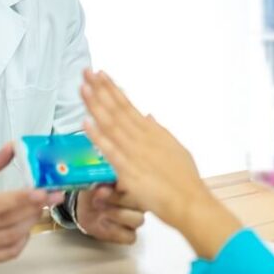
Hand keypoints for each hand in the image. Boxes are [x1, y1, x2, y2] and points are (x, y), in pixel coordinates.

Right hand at [0, 142, 64, 265]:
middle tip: (51, 196)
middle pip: (7, 221)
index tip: (42, 191)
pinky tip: (26, 225)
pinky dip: (23, 238)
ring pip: (12, 237)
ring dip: (31, 221)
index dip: (20, 199)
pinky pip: (10, 252)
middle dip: (34, 207)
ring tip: (40, 207)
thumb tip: (13, 146)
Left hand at [80, 70, 241, 258]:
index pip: (127, 105)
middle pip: (117, 109)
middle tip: (86, 71)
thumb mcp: (174, 148)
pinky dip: (98, 136)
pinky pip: (110, 151)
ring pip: (112, 124)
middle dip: (100, 89)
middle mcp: (143, 138)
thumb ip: (158, 131)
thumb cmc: (184, 179)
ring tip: (83, 88)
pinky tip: (86, 123)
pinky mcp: (129, 171)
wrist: (190, 201)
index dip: (112, 89)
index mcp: (152, 131)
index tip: (100, 75)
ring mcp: (135, 153)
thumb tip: (148, 116)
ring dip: (96, 105)